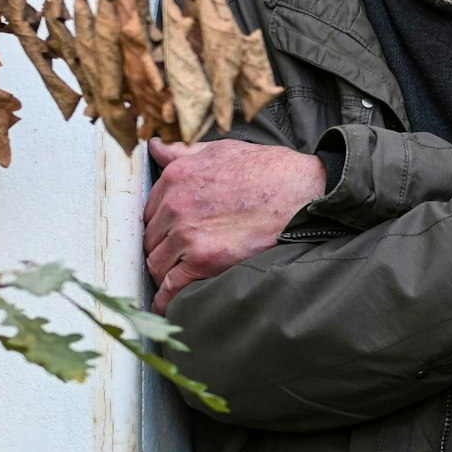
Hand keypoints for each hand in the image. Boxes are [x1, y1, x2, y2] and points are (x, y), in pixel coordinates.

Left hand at [144, 138, 325, 312]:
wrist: (302, 190)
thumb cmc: (268, 168)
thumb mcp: (221, 150)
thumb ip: (183, 152)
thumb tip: (156, 148)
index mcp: (177, 177)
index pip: (150, 211)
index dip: (162, 224)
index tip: (172, 234)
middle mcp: (175, 205)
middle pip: (151, 239)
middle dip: (164, 248)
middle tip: (181, 256)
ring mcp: (187, 235)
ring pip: (157, 264)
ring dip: (166, 272)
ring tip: (180, 278)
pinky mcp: (204, 260)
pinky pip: (172, 287)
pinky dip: (167, 299)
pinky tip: (169, 304)